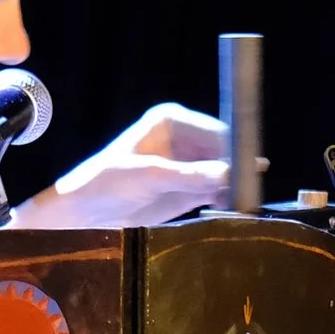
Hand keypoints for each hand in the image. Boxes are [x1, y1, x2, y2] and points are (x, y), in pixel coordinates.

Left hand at [14, 101, 228, 232]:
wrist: (84, 211)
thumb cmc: (105, 183)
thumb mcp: (147, 176)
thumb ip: (188, 176)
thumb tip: (227, 174)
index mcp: (172, 121)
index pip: (216, 131)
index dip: (235, 149)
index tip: (250, 169)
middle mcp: (185, 139)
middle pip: (224, 152)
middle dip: (236, 171)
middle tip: (249, 191)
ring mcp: (188, 165)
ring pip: (224, 173)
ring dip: (233, 188)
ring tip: (241, 204)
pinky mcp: (189, 189)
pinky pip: (216, 191)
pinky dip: (225, 200)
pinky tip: (229, 209)